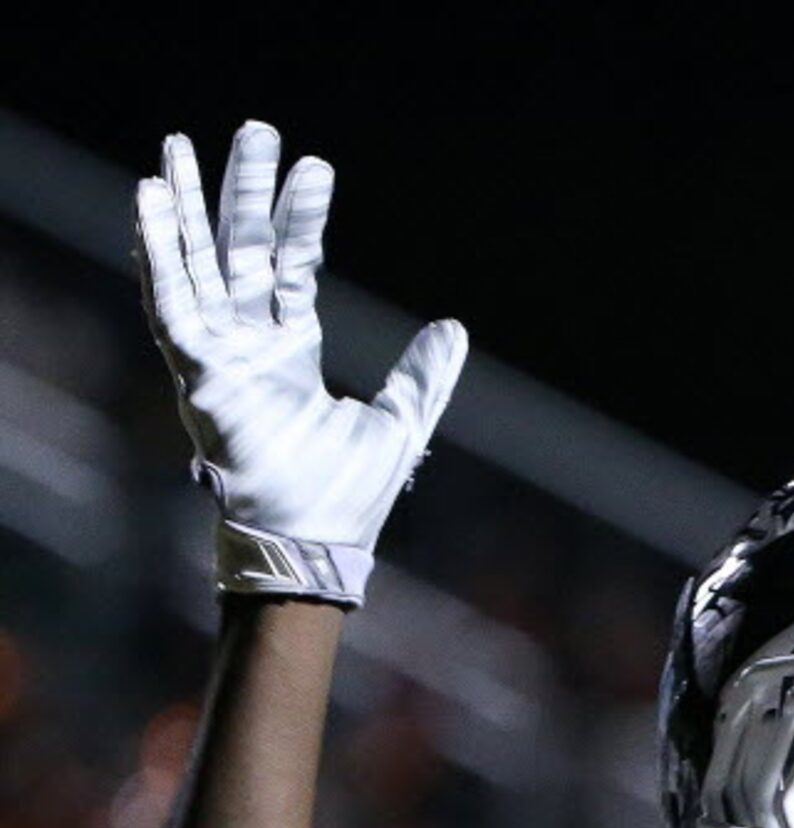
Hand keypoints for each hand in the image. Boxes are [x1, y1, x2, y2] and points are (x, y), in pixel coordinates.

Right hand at [135, 121, 466, 606]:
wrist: (316, 540)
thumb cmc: (348, 495)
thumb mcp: (401, 422)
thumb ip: (423, 374)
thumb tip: (453, 325)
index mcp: (291, 350)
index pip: (293, 264)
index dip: (300, 217)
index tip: (314, 167)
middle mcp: (248, 344)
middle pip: (240, 248)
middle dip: (242, 190)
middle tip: (254, 129)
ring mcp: (219, 355)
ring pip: (198, 262)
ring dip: (188, 206)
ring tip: (178, 146)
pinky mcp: (198, 372)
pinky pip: (171, 302)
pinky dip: (159, 254)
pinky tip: (149, 204)